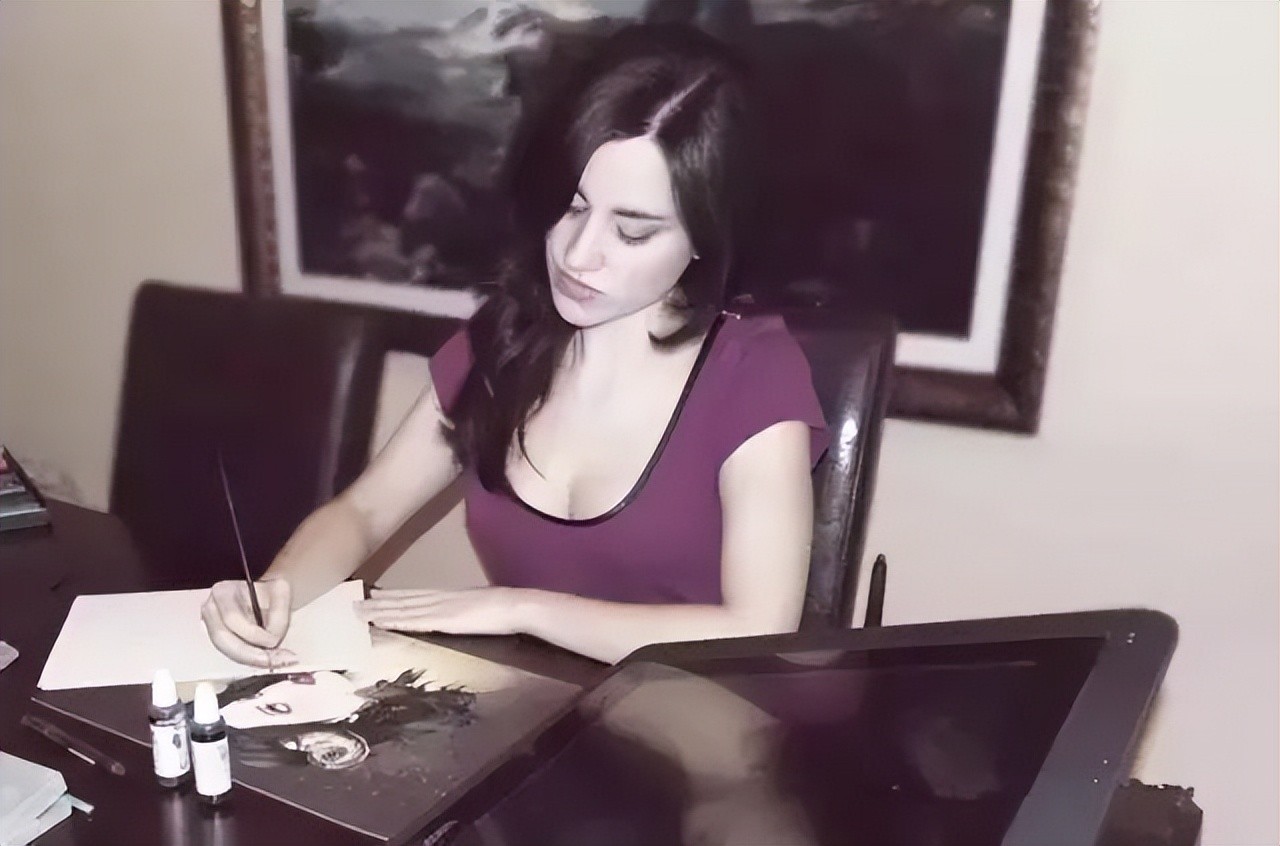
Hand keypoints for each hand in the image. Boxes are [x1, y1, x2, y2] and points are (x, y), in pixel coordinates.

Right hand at [201, 578, 296, 667]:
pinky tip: (266, 660)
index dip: (252, 634)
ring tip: (272, 661)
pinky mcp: (219, 638)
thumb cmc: (270, 590)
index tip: (273, 642)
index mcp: (223, 592)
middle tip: (271, 660)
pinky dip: (249, 659)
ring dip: (249, 659)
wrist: (265, 593)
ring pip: (225, 649)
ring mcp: (211, 625)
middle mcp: (211, 609)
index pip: (231, 618)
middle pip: (222, 638)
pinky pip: (231, 653)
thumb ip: (278, 616)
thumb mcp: (281, 592)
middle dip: (248, 653)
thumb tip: (272, 640)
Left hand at [357, 586, 528, 636]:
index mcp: (446, 596)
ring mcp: (439, 608)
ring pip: (401, 609)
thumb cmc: (503, 609)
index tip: (372, 596)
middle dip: (376, 603)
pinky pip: (412, 620)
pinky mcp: (443, 620)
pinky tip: (379, 621)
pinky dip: (394, 620)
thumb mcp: (476, 607)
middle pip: (401, 600)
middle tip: (353, 604)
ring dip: (378, 611)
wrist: (515, 606)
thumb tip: (455, 616)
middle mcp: (438, 599)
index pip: (412, 596)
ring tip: (358, 612)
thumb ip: (461, 610)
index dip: (390, 597)